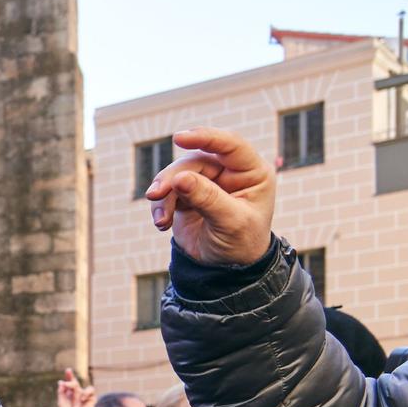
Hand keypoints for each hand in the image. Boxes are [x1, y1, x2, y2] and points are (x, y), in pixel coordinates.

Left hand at [56, 367, 96, 406]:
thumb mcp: (61, 402)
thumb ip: (61, 391)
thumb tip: (60, 381)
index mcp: (68, 394)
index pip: (69, 383)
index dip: (69, 376)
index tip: (68, 370)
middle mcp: (76, 393)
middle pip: (74, 382)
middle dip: (70, 381)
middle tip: (65, 385)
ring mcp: (84, 395)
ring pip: (80, 388)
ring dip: (76, 395)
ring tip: (75, 406)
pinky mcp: (91, 397)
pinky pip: (89, 390)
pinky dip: (85, 394)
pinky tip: (83, 400)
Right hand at [143, 127, 275, 265]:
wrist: (225, 268)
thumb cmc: (241, 243)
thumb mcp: (230, 222)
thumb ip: (207, 198)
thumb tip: (179, 178)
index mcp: (251, 172)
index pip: (230, 145)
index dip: (206, 138)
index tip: (180, 138)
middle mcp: (228, 172)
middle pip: (194, 162)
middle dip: (173, 178)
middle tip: (157, 194)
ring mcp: (206, 183)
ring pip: (176, 175)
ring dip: (163, 194)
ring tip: (160, 219)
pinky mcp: (186, 196)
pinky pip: (166, 192)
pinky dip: (159, 206)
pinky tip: (160, 224)